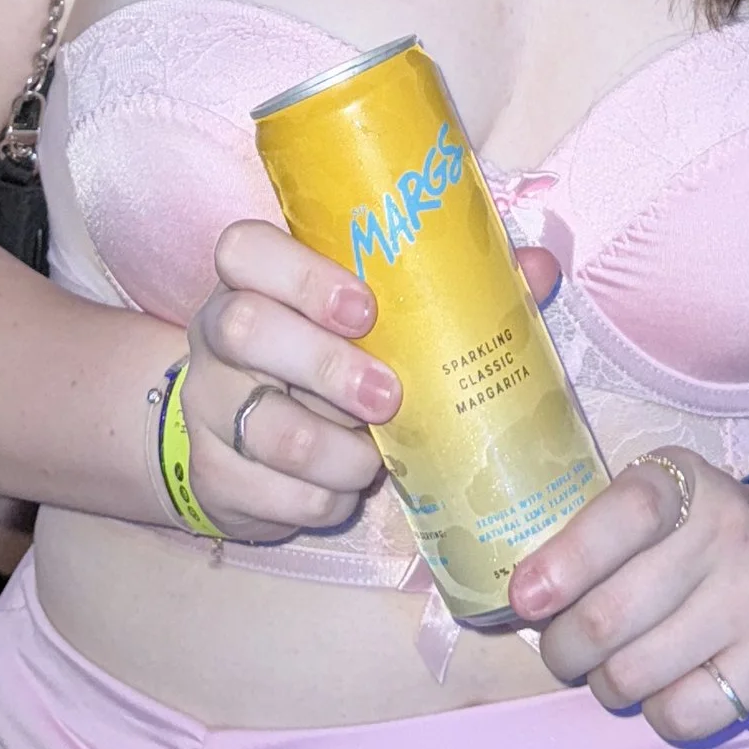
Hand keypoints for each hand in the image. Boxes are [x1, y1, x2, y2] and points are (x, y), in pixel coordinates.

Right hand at [178, 232, 563, 546]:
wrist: (243, 434)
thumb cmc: (332, 353)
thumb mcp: (377, 316)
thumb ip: (452, 285)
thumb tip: (542, 267)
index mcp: (255, 278)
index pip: (245, 247)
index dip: (301, 275)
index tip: (365, 307)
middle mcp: (218, 333)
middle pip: (246, 330)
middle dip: (326, 366)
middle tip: (388, 396)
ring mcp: (206, 406)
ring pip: (262, 426)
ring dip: (334, 451)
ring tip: (373, 459)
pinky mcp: (211, 477)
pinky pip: (267, 495)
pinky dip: (319, 501)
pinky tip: (342, 491)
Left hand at [508, 460, 748, 747]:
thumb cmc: (695, 541)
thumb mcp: (655, 508)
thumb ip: (590, 536)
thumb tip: (512, 602)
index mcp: (685, 482)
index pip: (627, 513)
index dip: (566, 560)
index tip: (524, 599)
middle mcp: (728, 532)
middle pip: (610, 615)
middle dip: (562, 647)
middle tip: (561, 650)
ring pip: (635, 675)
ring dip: (605, 683)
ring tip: (615, 666)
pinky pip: (681, 716)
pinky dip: (657, 713)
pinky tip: (668, 685)